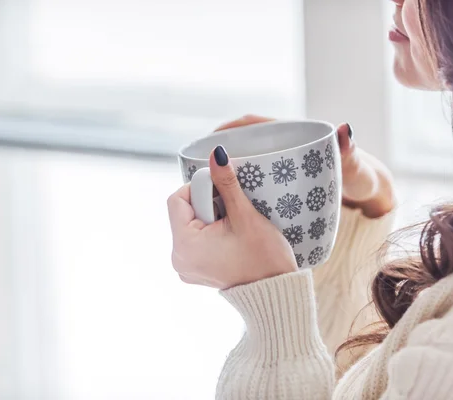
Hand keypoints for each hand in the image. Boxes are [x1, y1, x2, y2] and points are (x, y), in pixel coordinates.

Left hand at [167, 146, 297, 289]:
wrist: (276, 292)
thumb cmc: (264, 258)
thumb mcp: (245, 216)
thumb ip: (227, 184)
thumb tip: (216, 154)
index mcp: (184, 246)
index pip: (177, 199)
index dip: (199, 189)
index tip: (224, 193)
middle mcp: (178, 259)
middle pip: (184, 212)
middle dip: (208, 204)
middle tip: (233, 212)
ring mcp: (186, 267)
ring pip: (191, 224)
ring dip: (211, 217)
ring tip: (234, 226)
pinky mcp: (197, 270)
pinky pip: (197, 240)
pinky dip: (212, 232)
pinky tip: (232, 237)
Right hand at [216, 115, 394, 217]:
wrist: (365, 194)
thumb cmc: (361, 174)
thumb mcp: (355, 166)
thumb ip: (350, 151)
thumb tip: (345, 130)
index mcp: (293, 135)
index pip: (253, 124)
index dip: (229, 128)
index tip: (211, 141)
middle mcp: (282, 148)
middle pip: (243, 145)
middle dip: (221, 157)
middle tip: (202, 175)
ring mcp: (279, 167)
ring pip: (245, 167)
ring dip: (227, 177)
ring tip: (209, 194)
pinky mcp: (278, 185)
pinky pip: (254, 184)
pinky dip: (241, 193)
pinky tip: (232, 209)